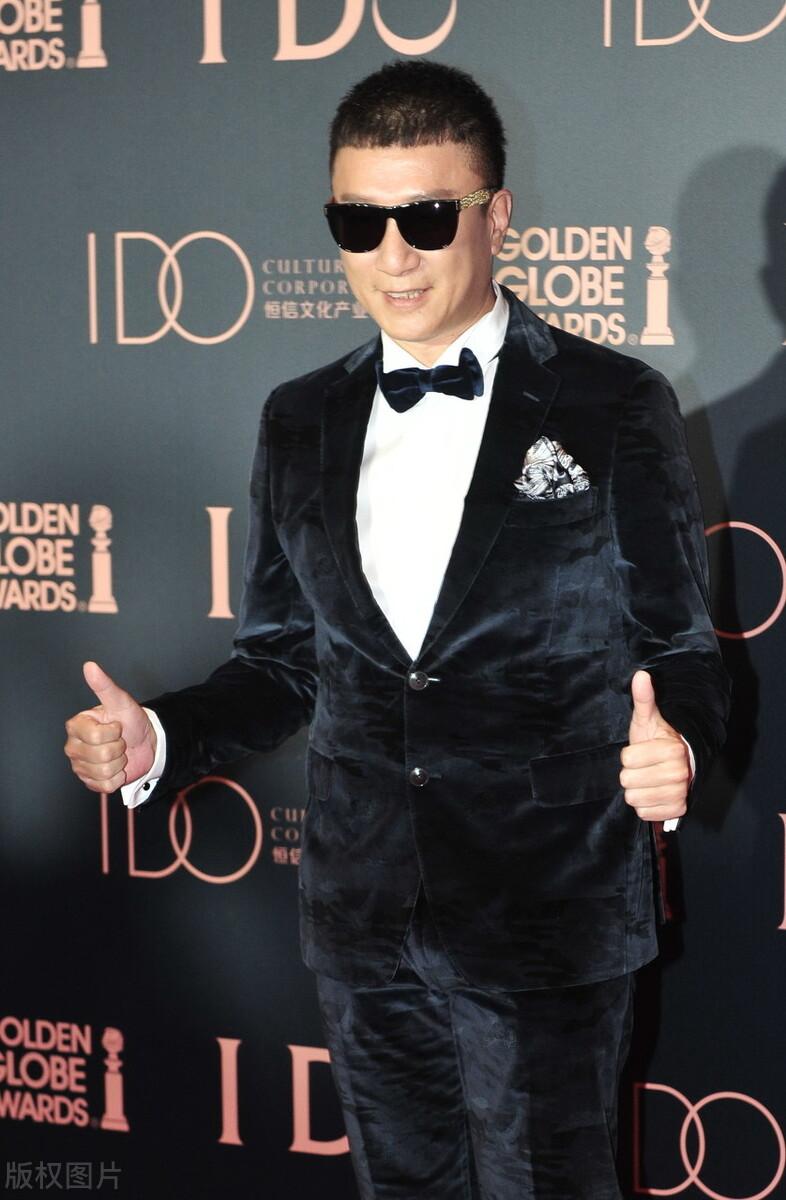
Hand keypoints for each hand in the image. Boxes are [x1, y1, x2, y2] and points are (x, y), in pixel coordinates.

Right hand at [64, 662, 155, 792]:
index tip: (116, 726)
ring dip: (119, 763)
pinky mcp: (90, 782)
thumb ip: (104, 686)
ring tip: (119, 753)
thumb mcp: (121, 701)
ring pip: (103, 772)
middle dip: (118, 748)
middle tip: (119, 741)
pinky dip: (117, 778)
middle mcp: (73, 746)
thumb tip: (90, 666)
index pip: (95, 737)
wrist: (146, 742)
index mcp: (76, 726)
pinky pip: (105, 786)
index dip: (113, 732)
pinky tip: (117, 767)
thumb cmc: (131, 721)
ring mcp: (80, 766)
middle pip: (100, 756)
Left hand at [619, 670, 690, 822]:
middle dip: (630, 774)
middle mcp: (680, 773)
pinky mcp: (677, 811)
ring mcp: (680, 793)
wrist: (677, 764)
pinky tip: (653, 794)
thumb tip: (641, 675)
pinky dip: (645, 806)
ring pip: (634, 799)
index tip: (641, 751)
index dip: (628, 756)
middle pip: (628, 781)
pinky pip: (644, 814)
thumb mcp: (647, 720)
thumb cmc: (657, 740)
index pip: (627, 760)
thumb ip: (644, 699)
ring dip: (636, 790)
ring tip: (647, 780)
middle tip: (643, 767)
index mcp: (673, 750)